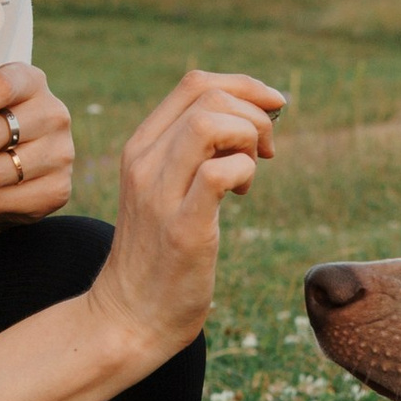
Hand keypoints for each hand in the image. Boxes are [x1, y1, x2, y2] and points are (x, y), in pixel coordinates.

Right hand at [93, 67, 284, 358]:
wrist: (129, 317)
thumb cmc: (160, 253)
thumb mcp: (168, 188)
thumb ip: (195, 152)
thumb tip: (255, 119)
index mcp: (141, 146)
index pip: (195, 83)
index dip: (245, 88)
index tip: (271, 115)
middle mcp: (144, 162)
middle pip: (208, 96)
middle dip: (255, 114)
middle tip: (267, 152)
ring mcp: (160, 194)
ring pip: (210, 124)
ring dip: (249, 138)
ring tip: (252, 170)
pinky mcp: (182, 229)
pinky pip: (217, 174)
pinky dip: (244, 173)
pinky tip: (242, 194)